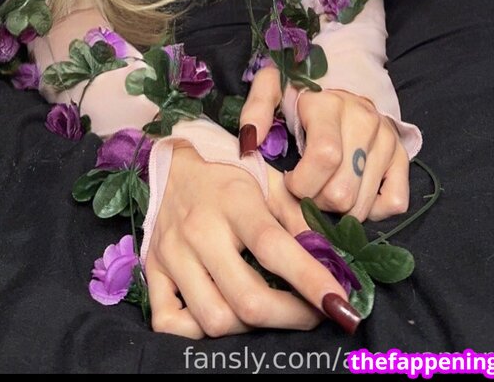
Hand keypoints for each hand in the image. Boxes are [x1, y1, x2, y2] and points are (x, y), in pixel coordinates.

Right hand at [144, 141, 360, 338]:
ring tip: (267, 310)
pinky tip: (221, 313)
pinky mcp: (153, 269)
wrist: (173, 162)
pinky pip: (168, 323)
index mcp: (234, 201)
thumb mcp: (270, 180)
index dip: (310, 279)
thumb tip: (329, 258)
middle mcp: (200, 231)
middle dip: (290, 316)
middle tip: (312, 312)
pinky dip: (195, 332)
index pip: (273, 246)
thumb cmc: (229, 173)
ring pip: (213, 319)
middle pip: (246, 298)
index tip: (340, 303)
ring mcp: (173, 254)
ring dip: (250, 328)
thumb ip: (299, 217)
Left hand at [241, 67, 409, 221]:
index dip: (302, 182)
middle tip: (306, 189)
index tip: (289, 181)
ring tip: (324, 189)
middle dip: (316, 201)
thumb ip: (256, 109)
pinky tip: (352, 194)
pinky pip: (395, 202)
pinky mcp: (402, 157)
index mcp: (330, 105)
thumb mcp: (272, 89)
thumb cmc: (298, 95)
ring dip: (338, 210)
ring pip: (364, 203)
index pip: (325, 157)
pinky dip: (372, 210)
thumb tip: (250, 142)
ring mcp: (387, 139)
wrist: (338, 83)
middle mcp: (364, 120)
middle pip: (342, 191)